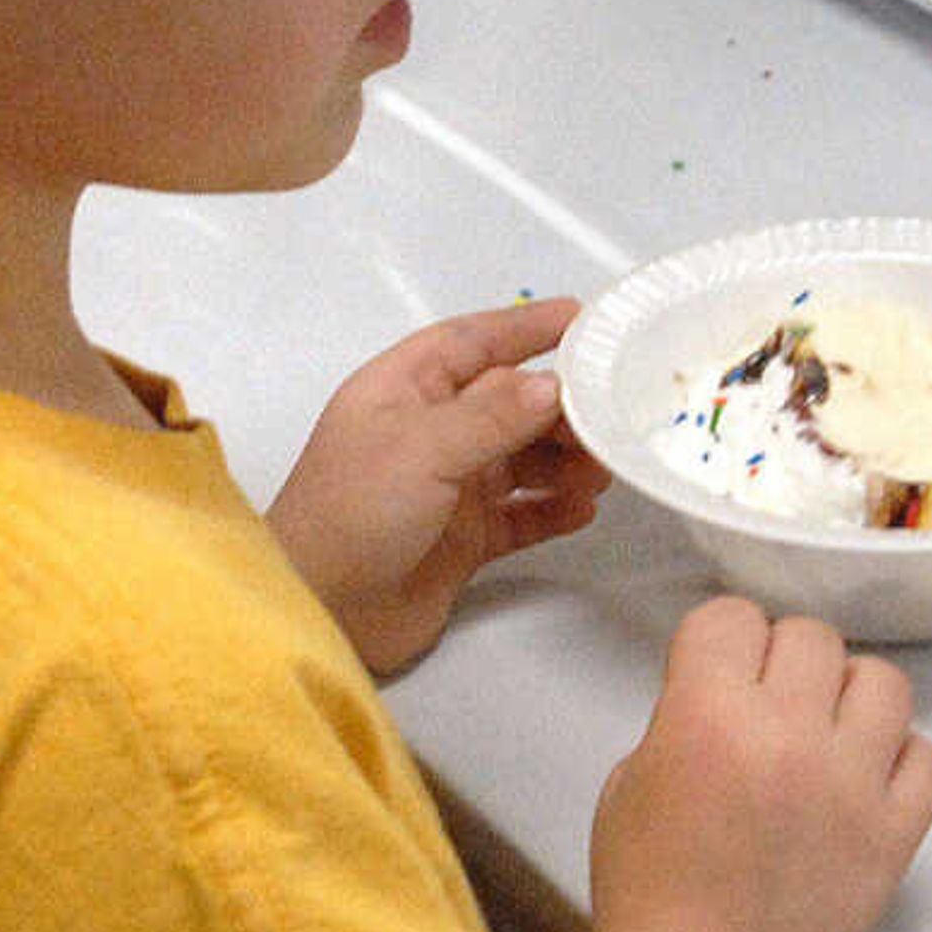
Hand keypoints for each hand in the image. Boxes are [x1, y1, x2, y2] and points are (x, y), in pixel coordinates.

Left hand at [266, 298, 606, 674]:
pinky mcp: (461, 541)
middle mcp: (427, 433)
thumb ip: (492, 415)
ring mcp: (445, 488)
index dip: (525, 327)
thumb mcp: (420, 448)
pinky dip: (552, 511)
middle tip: (612, 414)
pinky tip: (583, 510)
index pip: (472, 342)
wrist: (320, 613)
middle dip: (560, 407)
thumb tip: (552, 385)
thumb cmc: (350, 513)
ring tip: (602, 470)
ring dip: (563, 461)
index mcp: (402, 391)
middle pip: (508, 402)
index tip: (582, 318)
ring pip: (521, 460)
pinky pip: (520, 516)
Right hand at [586, 597, 931, 931]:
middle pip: (811, 637)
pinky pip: (925, 755)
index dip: (719, 643)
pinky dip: (897, 759)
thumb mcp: (630, 784)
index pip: (732, 616)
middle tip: (766, 710)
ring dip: (848, 698)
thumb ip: (682, 719)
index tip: (714, 675)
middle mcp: (789, 735)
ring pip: (882, 680)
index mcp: (707, 716)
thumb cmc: (648, 898)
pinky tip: (862, 783)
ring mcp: (853, 783)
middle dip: (781, 665)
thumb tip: (729, 690)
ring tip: (823, 736)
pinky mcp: (898, 832)